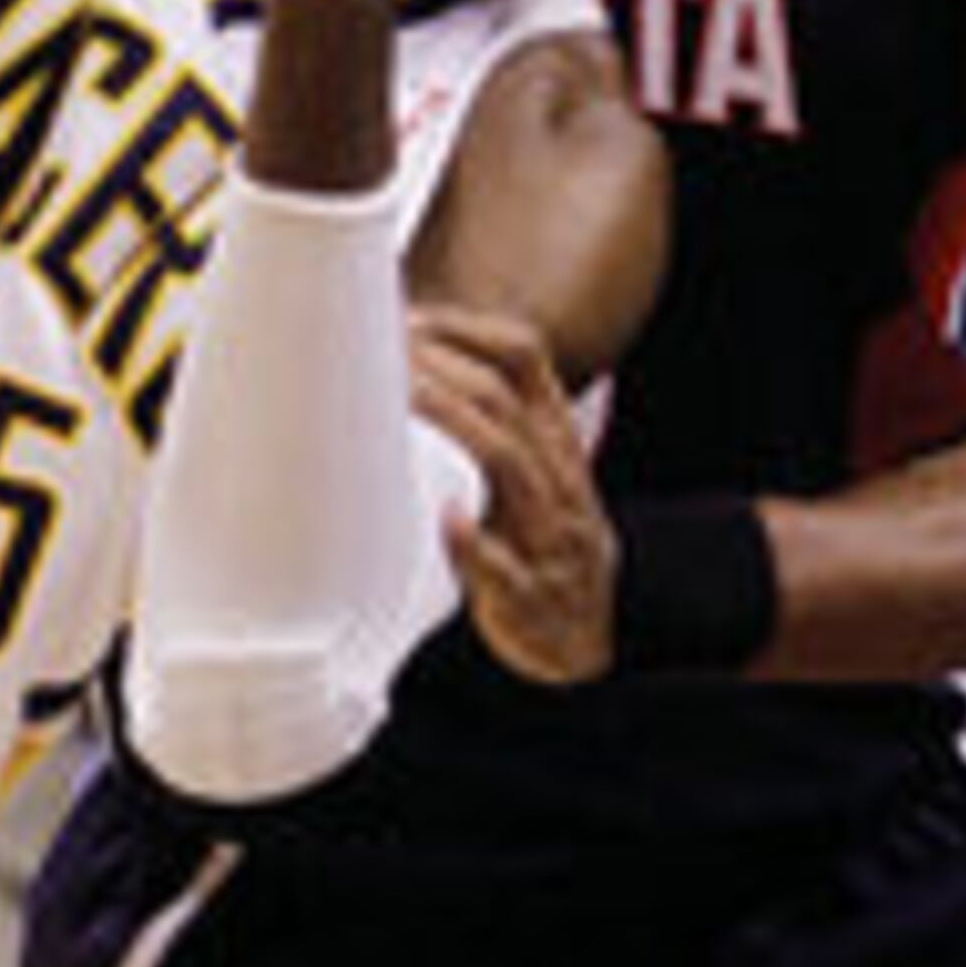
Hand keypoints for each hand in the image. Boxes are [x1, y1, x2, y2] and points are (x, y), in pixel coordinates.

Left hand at [410, 305, 611, 685]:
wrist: (579, 649)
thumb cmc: (540, 553)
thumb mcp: (531, 480)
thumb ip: (489, 427)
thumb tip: (415, 372)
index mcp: (556, 448)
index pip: (528, 363)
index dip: (471, 331)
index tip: (412, 316)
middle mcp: (559, 483)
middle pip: (508, 407)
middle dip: (446, 372)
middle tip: (386, 351)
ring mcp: (549, 541)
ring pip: (511, 469)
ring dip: (456, 428)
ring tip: (407, 399)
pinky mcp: (531, 599)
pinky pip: (507, 569)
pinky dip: (476, 545)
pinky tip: (448, 520)